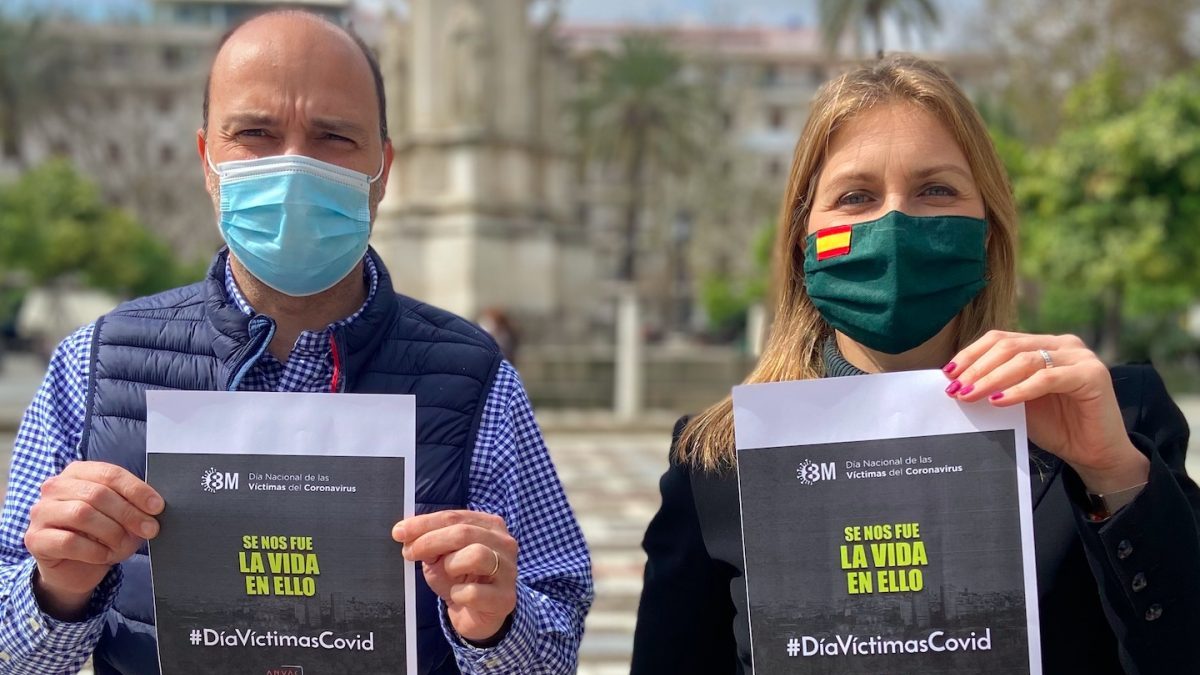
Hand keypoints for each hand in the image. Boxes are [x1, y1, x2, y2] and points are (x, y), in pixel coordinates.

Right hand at [25, 461, 163, 619]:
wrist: (76, 568)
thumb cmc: (102, 535)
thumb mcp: (122, 516)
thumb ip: (134, 506)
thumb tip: (156, 506)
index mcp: (78, 472)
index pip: (109, 473)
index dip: (136, 489)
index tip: (157, 507)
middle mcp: (55, 487)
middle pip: (97, 494)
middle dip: (129, 513)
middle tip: (150, 529)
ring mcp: (41, 512)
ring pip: (82, 514)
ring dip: (112, 532)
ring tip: (124, 546)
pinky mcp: (35, 539)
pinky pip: (69, 541)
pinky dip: (94, 550)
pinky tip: (104, 556)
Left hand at [392, 510, 517, 642]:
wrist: (476, 616)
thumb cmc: (460, 580)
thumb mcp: (441, 557)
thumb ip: (429, 542)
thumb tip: (405, 533)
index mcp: (490, 526)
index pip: (455, 516)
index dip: (424, 523)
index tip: (399, 532)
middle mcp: (504, 543)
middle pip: (464, 532)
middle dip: (430, 541)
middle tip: (409, 553)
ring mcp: (508, 570)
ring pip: (476, 555)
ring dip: (451, 565)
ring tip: (448, 574)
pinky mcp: (505, 598)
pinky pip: (474, 592)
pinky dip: (458, 594)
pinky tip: (458, 595)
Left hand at [944, 331, 1148, 492]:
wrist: (1094, 454)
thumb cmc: (1055, 427)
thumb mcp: (1017, 402)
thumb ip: (996, 387)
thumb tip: (956, 382)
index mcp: (1044, 344)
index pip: (1000, 339)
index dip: (971, 354)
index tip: (948, 374)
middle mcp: (1062, 344)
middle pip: (1009, 346)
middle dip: (977, 367)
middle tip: (956, 388)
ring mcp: (1079, 357)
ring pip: (1025, 360)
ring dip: (992, 378)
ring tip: (971, 395)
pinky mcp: (1092, 375)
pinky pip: (1047, 379)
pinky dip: (1019, 390)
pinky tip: (999, 401)